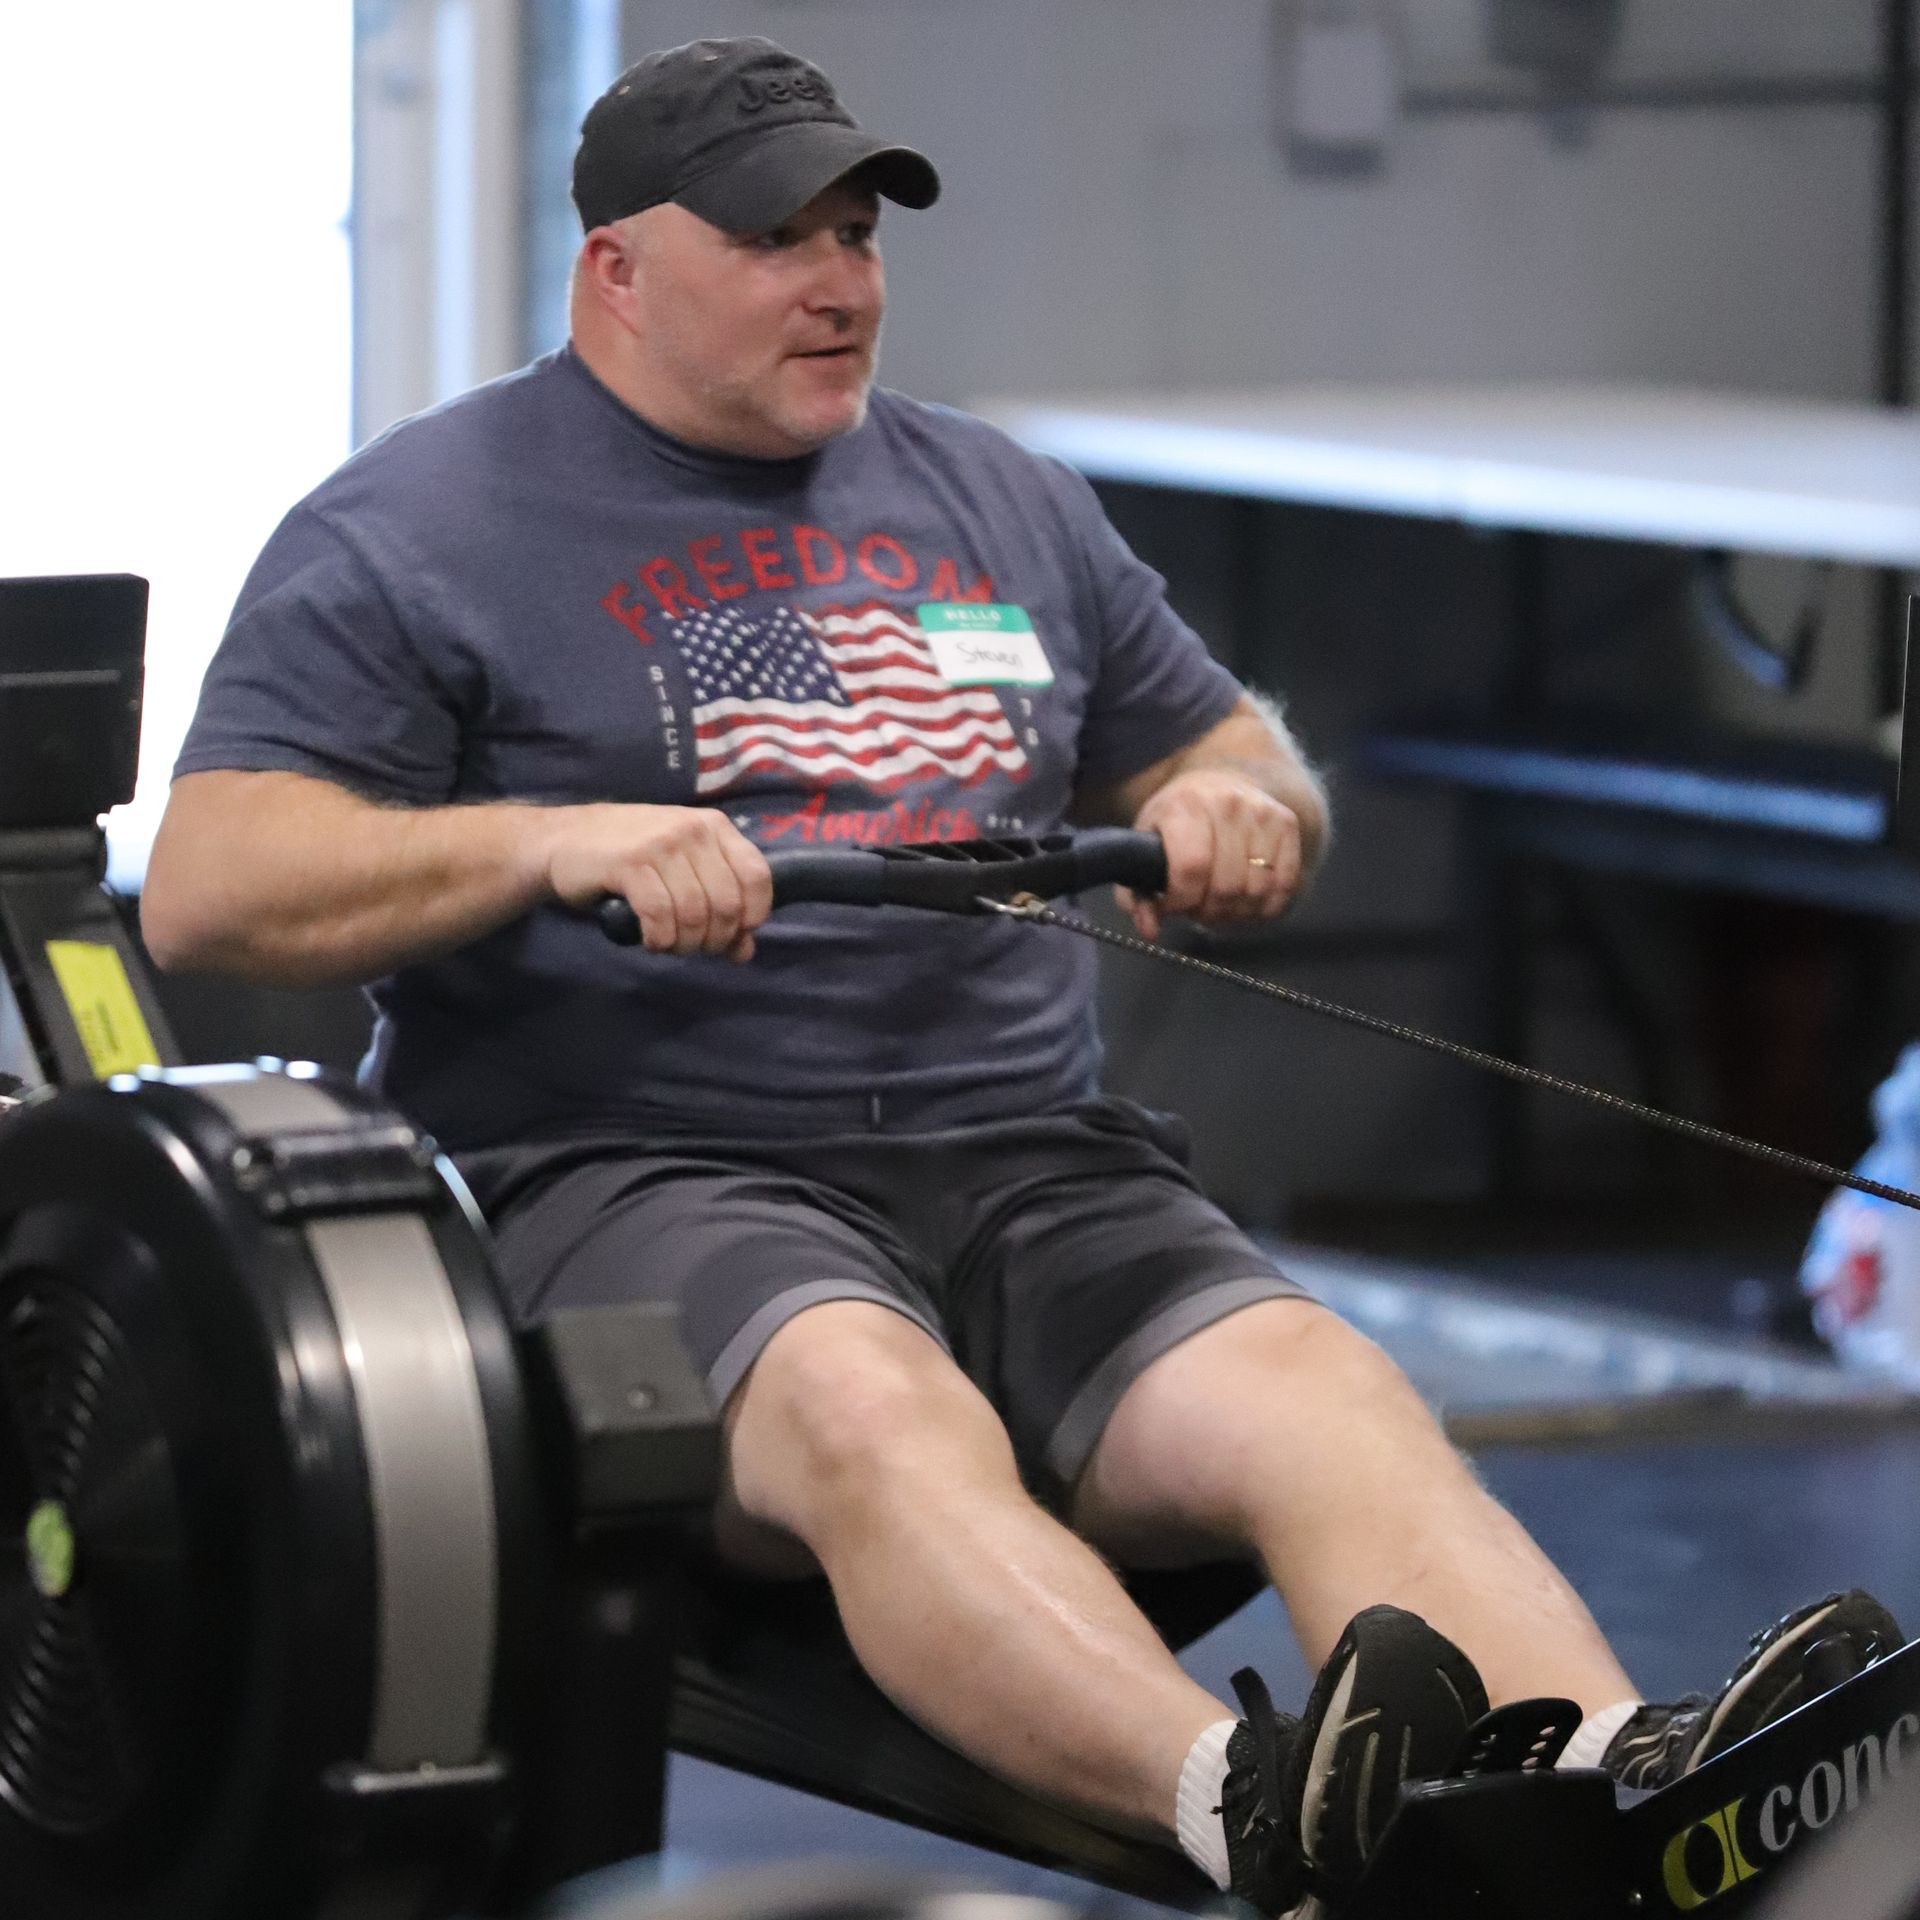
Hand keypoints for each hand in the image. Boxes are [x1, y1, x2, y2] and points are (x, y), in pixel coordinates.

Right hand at [543, 804, 772, 961]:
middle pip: (726, 903)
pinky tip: (651, 940)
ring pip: (694, 913)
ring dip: (685, 943)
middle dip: (714, 939)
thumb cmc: (629, 858)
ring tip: (671, 944)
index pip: (758, 877)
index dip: (753, 916)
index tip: (734, 935)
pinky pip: (660, 915)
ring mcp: (661, 844)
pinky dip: (660, 939)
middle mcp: (693, 830)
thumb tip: (744, 951)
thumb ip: (718, 905)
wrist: (564, 840)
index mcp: (714, 826)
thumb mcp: (682, 872)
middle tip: (694, 947)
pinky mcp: (630, 863)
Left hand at [1119, 769, 1302, 939]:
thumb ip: (1138, 893)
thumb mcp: (1146, 846)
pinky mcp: (1287, 824)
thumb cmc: (1177, 821)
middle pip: (1226, 886)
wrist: (1220, 782)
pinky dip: (1265, 905)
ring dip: (1236, 912)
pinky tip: (1246, 900)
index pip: (1192, 867)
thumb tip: (1150, 930)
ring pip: (1256, 891)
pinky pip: (1284, 885)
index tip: (1174, 906)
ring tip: (1220, 903)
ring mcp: (1262, 813)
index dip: (1182, 900)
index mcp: (1185, 807)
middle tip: (1198, 907)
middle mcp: (1227, 804)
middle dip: (1208, 911)